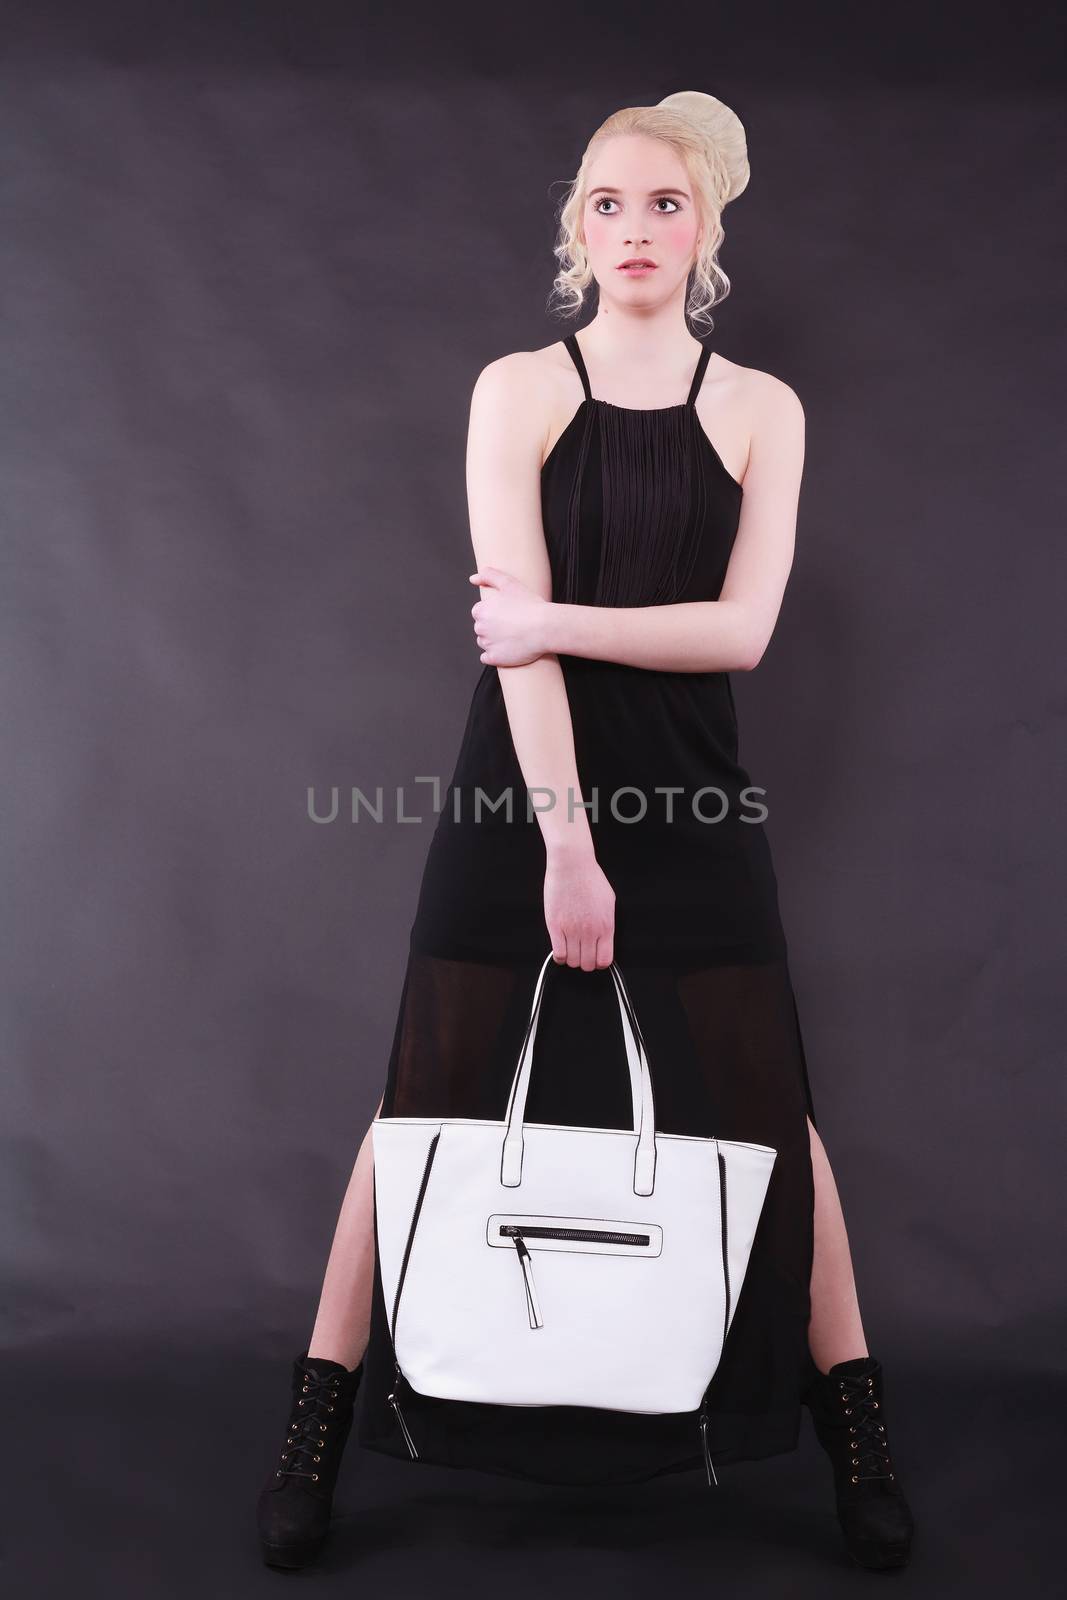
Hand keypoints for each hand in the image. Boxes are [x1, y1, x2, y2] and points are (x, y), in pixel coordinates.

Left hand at [468, 567, 553, 666]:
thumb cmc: (530, 605)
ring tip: (513, 636)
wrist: (545, 627)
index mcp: (480, 610)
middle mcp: (480, 628)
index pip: (480, 613)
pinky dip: (495, 655)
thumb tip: (473, 578)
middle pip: (481, 628)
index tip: (507, 614)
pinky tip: (508, 649)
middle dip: (493, 627)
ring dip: (494, 641)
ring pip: (484, 643)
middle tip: (512, 625)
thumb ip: (489, 576)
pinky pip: (487, 658)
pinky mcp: (494, 658)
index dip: (494, 613)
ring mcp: (487, 644)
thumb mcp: (510, 583)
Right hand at [543, 846, 614, 970]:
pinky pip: (558, 953)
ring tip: (570, 948)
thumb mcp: (609, 902)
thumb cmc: (590, 879)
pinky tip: (560, 948)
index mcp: (606, 926)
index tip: (595, 957)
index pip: (605, 960)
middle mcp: (590, 931)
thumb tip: (604, 939)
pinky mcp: (555, 926)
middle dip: (584, 962)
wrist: (572, 865)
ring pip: (572, 961)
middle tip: (581, 953)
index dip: (599, 962)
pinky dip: (559, 956)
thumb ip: (607, 923)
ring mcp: (572, 930)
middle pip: (587, 964)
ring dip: (571, 959)